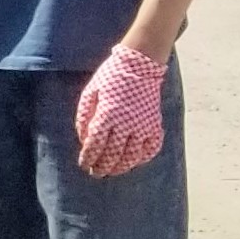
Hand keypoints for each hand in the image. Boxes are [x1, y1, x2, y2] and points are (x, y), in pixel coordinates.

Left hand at [74, 45, 167, 177]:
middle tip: (96, 173)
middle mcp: (126, 123)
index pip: (95, 145)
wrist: (140, 65)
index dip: (89, 158)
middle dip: (103, 166)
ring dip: (122, 167)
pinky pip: (152, 147)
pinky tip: (135, 161)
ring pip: (132, 155)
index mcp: (107, 115)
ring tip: (113, 171)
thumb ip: (84, 117)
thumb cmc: (110, 78)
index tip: (84, 165)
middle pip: (113, 154)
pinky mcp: (155, 124)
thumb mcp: (90, 93)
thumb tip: (84, 140)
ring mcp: (143, 125)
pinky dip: (144, 157)